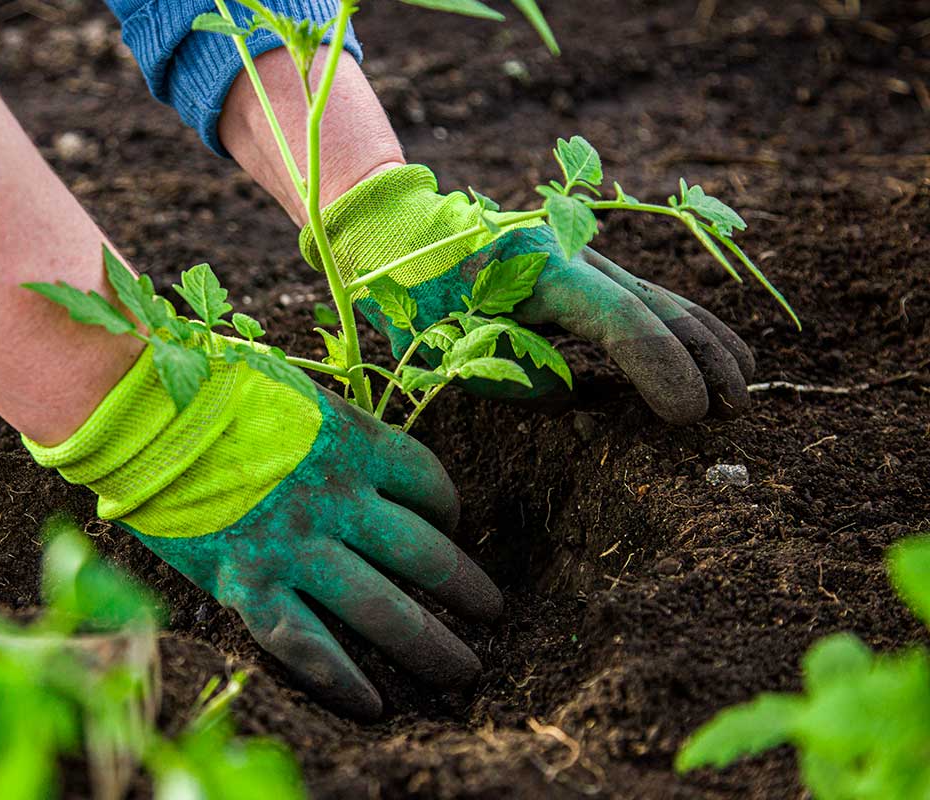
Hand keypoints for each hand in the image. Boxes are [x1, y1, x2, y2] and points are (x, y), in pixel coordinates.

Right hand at [26, 336, 500, 718]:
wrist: (139, 407)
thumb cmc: (210, 386)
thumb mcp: (293, 393)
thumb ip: (332, 430)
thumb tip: (355, 458)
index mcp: (353, 441)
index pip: (428, 481)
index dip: (448, 508)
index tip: (449, 525)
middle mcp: (338, 498)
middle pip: (424, 553)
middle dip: (467, 589)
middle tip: (493, 613)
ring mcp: (296, 545)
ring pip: (383, 608)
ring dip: (431, 643)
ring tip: (464, 671)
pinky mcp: (249, 583)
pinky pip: (309, 644)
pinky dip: (344, 679)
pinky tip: (375, 705)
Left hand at [301, 165, 755, 423]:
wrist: (401, 232)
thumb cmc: (415, 294)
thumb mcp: (448, 345)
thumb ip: (513, 376)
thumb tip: (571, 393)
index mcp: (540, 270)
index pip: (621, 322)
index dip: (662, 369)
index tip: (688, 415)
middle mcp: (573, 254)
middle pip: (657, 305)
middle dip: (702, 358)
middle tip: (734, 409)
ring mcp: (582, 254)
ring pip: (659, 296)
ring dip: (705, 341)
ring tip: (743, 385)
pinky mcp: (581, 266)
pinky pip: (642, 297)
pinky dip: (680, 325)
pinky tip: (710, 350)